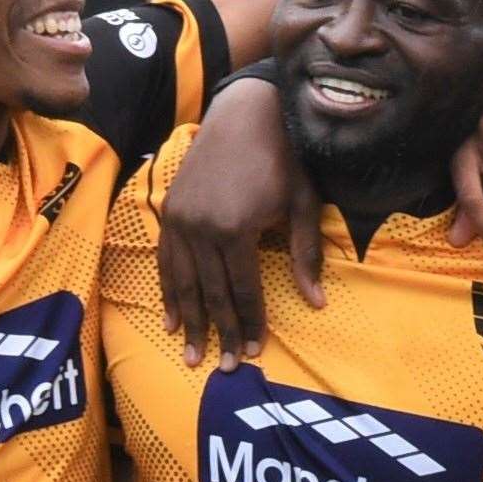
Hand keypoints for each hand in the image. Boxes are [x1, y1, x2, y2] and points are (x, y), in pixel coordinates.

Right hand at [157, 80, 324, 370]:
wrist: (247, 112)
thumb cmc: (285, 157)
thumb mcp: (303, 205)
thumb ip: (306, 255)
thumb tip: (317, 303)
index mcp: (235, 229)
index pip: (243, 289)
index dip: (250, 323)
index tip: (253, 354)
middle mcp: (201, 227)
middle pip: (211, 293)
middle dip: (220, 332)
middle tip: (223, 369)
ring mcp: (180, 218)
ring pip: (183, 281)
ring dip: (189, 320)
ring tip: (191, 354)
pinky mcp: (171, 209)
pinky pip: (166, 259)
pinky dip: (168, 290)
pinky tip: (171, 317)